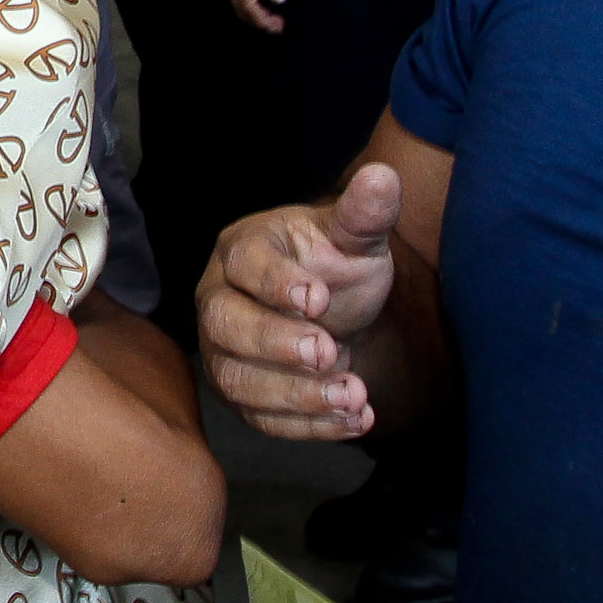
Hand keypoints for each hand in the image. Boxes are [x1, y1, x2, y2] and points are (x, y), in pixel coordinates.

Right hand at [198, 163, 402, 438]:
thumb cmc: (333, 266)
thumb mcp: (355, 239)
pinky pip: (262, 419)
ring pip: (239, 380)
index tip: (318, 298)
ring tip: (354, 395)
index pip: (244, 265)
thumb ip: (364, 214)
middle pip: (226, 325)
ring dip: (297, 394)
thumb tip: (383, 176)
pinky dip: (309, 426)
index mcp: (241, 251)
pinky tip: (354, 419)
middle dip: (276, 343)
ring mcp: (224, 352)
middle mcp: (219, 301)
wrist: (331, 313)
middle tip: (328, 351)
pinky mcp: (243, 395)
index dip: (275, 282)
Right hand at [217, 0, 288, 32]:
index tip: (278, 25)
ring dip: (253, 14)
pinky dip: (247, 5)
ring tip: (269, 17)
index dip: (264, 20)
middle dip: (259, 22)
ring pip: (237, 5)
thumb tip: (278, 0)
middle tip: (276, 26)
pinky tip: (257, 2)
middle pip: (242, 11)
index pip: (251, 9)